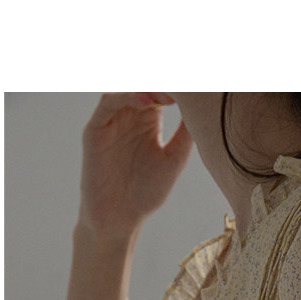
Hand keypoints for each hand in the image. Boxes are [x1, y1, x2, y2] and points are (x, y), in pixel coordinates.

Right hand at [78, 93, 193, 246]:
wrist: (119, 220)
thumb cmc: (146, 192)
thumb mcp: (174, 159)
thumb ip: (186, 132)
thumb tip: (205, 105)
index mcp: (148, 117)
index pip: (161, 87)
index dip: (177, 83)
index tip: (198, 82)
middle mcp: (128, 113)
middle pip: (143, 82)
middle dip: (163, 79)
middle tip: (186, 79)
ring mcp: (110, 119)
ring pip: (126, 86)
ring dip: (148, 84)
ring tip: (171, 90)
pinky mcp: (95, 130)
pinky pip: (108, 103)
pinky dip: (127, 96)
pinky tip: (149, 102)